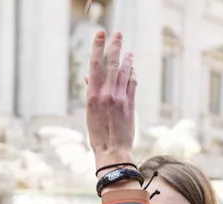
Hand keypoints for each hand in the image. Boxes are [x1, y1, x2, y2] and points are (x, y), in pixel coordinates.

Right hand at [86, 31, 136, 170]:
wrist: (112, 150)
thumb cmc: (98, 134)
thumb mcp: (89, 113)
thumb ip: (91, 93)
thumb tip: (89, 78)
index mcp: (92, 96)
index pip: (95, 65)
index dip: (98, 48)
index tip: (101, 35)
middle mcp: (106, 94)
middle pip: (112, 64)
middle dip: (115, 47)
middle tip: (118, 34)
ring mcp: (120, 98)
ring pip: (125, 72)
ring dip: (127, 59)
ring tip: (128, 51)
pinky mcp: (130, 104)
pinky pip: (132, 83)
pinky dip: (132, 74)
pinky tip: (133, 68)